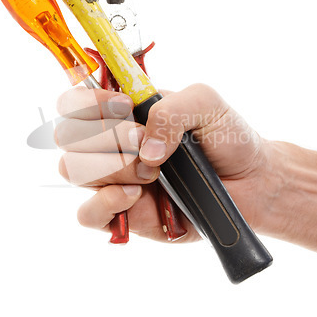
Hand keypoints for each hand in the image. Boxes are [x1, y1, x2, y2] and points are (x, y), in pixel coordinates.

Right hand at [55, 84, 274, 241]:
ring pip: (74, 171)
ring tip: (154, 172)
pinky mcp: (123, 215)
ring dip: (115, 168)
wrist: (249, 182)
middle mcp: (111, 144)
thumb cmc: (226, 138)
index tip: (124, 107)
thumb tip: (144, 149)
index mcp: (123, 112)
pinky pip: (87, 215)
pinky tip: (137, 195)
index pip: (75, 102)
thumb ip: (170, 109)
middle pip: (67, 136)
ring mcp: (114, 180)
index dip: (88, 103)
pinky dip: (106, 202)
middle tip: (143, 140)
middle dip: (106, 137)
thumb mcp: (205, 103)